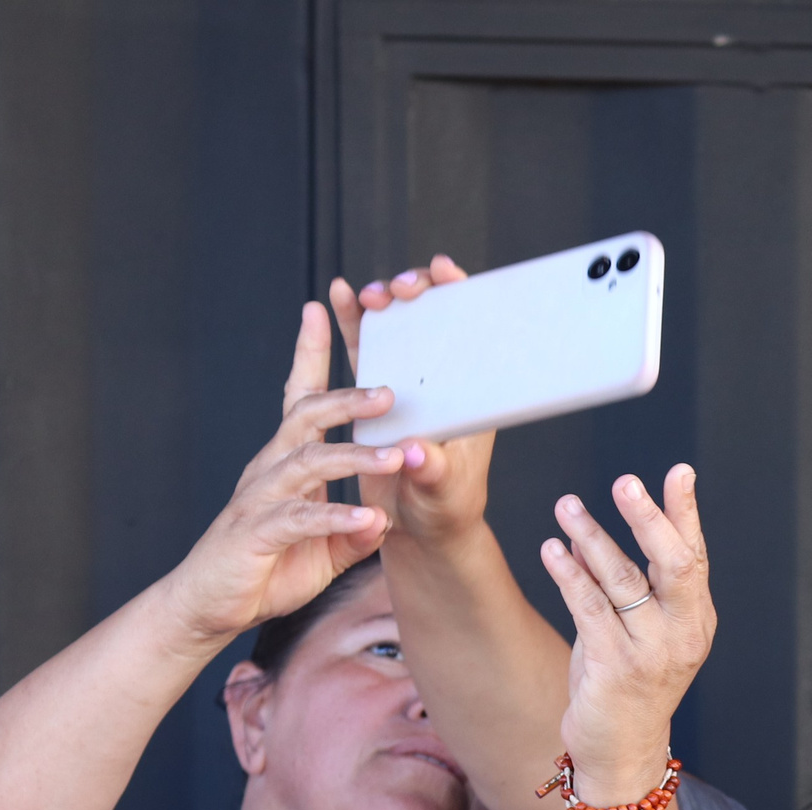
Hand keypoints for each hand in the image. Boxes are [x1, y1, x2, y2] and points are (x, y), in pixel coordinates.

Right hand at [158, 305, 396, 646]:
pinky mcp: (256, 533)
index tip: (325, 309)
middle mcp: (270, 469)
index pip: (300, 398)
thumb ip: (355, 531)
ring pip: (307, 462)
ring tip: (396, 457)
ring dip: (355, 458)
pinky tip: (370, 521)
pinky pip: (299, 519)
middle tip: (392, 392)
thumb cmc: (265, 570)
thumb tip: (385, 519)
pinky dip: (336, 519)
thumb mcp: (324, 549)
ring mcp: (260, 499)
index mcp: (286, 462)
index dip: (310, 353)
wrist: (209, 608)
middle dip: (349, 400)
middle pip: (307, 416)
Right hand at [328, 259, 497, 544]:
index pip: (470, 333)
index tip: (442, 273)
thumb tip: (416, 451)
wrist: (424, 533)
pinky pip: (365, 353)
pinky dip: (353, 324)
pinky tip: (340, 298)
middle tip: (395, 291)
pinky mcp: (377, 400)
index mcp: (468, 399)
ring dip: (378, 307)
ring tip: (362, 295)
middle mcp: (440, 385)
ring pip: (395, 331)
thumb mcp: (441, 494)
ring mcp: (409, 388)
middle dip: (412, 295)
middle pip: (431, 321)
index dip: (458, 296)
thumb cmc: (444, 512)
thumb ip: (432, 471)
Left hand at [538, 469, 716, 802]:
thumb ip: (637, 588)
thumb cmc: (628, 685)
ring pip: (623, 581)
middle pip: (673, 564)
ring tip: (566, 506)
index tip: (679, 472)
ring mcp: (653, 653)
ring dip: (592, 537)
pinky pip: (590, 608)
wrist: (620, 752)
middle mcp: (683, 634)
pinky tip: (552, 549)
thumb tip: (608, 527)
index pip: (694, 556)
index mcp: (697, 620)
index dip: (686, 513)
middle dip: (649, 519)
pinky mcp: (616, 669)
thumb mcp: (644, 633)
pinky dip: (569, 574)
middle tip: (626, 482)